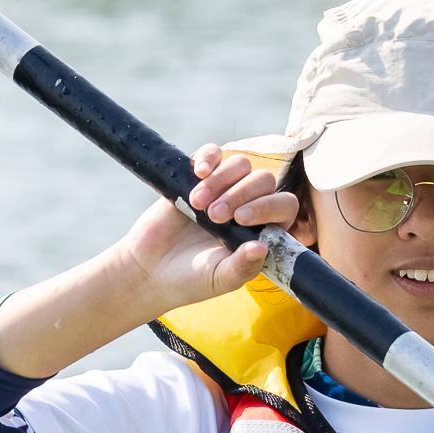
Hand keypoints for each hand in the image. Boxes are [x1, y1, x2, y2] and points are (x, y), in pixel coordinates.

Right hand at [111, 146, 301, 316]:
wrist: (149, 270)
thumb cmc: (191, 279)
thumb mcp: (220, 279)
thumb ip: (243, 267)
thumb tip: (263, 248)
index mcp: (262, 231)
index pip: (283, 206)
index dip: (269, 206)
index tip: (242, 219)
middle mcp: (248, 206)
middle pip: (263, 180)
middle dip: (241, 194)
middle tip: (215, 216)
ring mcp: (224, 189)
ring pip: (240, 165)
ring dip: (221, 181)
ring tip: (198, 203)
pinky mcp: (198, 177)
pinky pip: (213, 153)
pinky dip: (208, 157)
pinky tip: (198, 173)